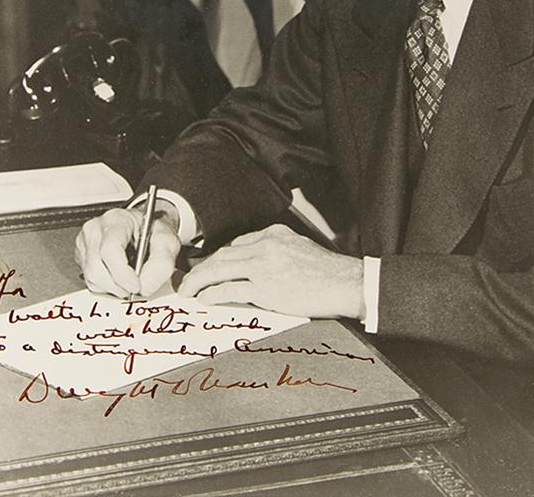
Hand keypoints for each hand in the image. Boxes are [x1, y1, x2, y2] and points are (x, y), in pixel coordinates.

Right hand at [75, 202, 180, 297]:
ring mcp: (85, 242)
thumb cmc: (153, 232)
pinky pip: (90, 281)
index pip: (110, 249)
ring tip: (128, 279)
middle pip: (96, 268)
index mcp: (116, 220)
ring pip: (91, 278)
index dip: (122, 273)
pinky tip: (118, 277)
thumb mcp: (168, 243)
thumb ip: (161, 264)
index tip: (136, 286)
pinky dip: (106, 286)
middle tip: (135, 287)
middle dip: (118, 285)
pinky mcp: (81, 256)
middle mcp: (96, 229)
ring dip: (112, 287)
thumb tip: (145, 287)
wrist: (145, 228)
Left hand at [178, 224, 363, 319]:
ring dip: (199, 281)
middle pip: (222, 255)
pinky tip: (204, 299)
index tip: (208, 268)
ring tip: (188, 291)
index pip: (236, 245)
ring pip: (220, 270)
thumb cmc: (327, 272)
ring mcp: (264, 266)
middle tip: (187, 280)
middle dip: (201, 268)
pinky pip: (230, 290)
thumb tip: (254, 267)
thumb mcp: (299, 249)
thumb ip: (276, 252)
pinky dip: (213, 294)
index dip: (217, 258)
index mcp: (274, 234)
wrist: (345, 283)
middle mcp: (266, 246)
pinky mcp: (265, 288)